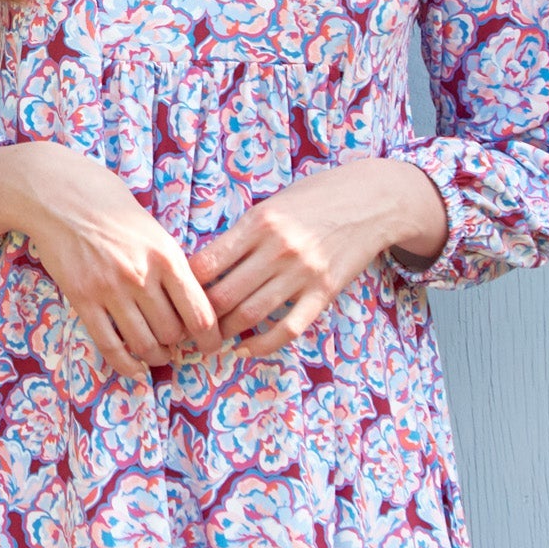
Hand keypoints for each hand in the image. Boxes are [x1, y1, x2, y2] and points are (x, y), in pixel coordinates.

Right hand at [0, 140, 221, 378]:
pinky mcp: (83, 299)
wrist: (59, 195)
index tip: (212, 346)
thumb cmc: (110, 207)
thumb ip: (172, 264)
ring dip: (155, 356)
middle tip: (179, 345)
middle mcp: (141, 276)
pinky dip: (126, 365)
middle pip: (173, 333)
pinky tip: (135, 369)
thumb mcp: (153, 229)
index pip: (201, 313)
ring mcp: (110, 290)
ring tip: (158, 354)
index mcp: (167, 256)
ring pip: (144, 343)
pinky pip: (109, 345)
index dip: (211, 338)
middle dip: (179, 345)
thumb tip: (194, 303)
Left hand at [186, 158, 448, 356]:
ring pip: (250, 314)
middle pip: (223, 295)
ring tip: (211, 340)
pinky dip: (262, 345)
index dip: (185, 286)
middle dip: (200, 318)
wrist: (373, 200)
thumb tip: (203, 266)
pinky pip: (288, 328)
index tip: (176, 296)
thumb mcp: (273, 203)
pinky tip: (246, 350)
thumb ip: (243, 233)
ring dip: (225, 334)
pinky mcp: (324, 291)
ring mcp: (303, 272)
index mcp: (259, 221)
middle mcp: (278, 248)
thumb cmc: (316, 197)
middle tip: (187, 328)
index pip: (207, 263)